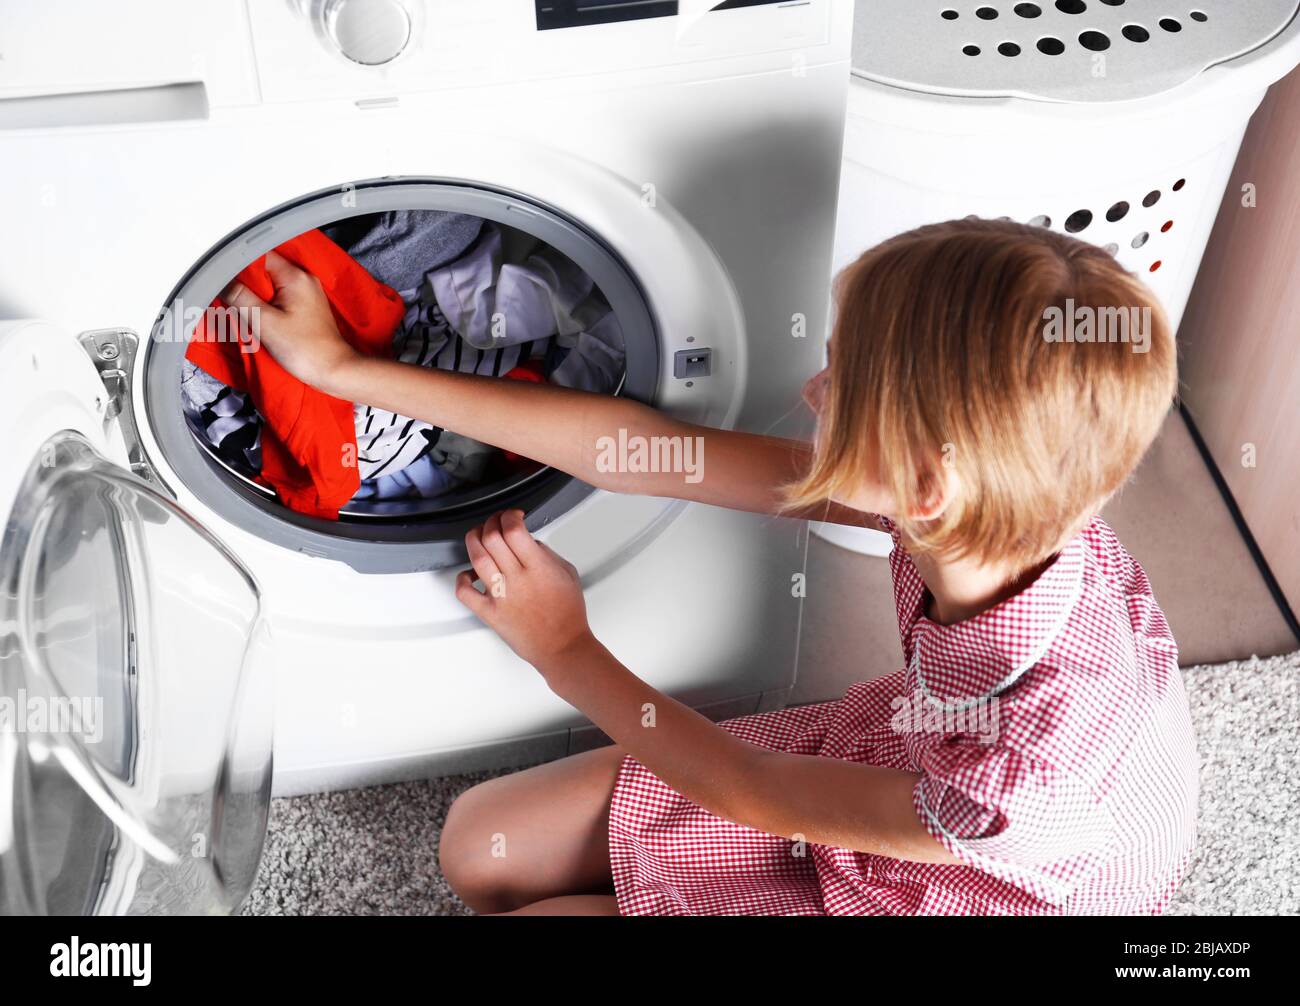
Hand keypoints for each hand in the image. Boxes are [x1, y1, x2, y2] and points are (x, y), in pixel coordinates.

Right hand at [222, 250, 360, 394]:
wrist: (333, 370)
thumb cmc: (307, 350)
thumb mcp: (265, 323)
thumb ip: (240, 298)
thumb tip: (222, 282)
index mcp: (295, 277)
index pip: (259, 256)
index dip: (238, 267)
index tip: (227, 282)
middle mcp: (304, 280)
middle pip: (264, 271)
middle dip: (247, 286)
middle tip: (237, 303)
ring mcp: (306, 293)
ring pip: (270, 286)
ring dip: (256, 298)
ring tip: (252, 316)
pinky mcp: (306, 307)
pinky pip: (280, 298)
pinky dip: (268, 307)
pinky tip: (263, 321)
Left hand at [454, 509, 595, 673]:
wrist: (563, 647)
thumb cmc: (568, 615)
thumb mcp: (567, 574)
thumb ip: (546, 553)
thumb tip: (528, 541)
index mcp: (539, 567)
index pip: (514, 529)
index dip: (510, 515)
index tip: (513, 516)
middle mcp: (518, 579)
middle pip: (492, 537)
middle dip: (491, 522)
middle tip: (496, 523)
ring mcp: (501, 596)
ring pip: (477, 557)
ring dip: (474, 541)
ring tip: (480, 538)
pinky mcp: (490, 613)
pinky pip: (464, 592)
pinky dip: (462, 579)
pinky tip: (470, 575)